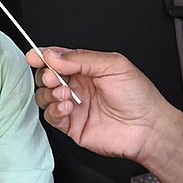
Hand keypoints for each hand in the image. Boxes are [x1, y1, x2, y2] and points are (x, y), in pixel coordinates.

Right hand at [27, 48, 179, 163]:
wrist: (148, 127)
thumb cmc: (139, 96)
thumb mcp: (114, 65)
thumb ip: (82, 58)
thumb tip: (54, 55)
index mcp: (88, 68)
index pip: (58, 58)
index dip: (44, 56)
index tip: (35, 56)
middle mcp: (78, 86)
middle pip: (47, 77)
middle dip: (46, 75)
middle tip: (53, 77)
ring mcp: (74, 106)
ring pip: (45, 96)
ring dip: (49, 93)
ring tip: (65, 94)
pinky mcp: (72, 126)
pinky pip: (51, 117)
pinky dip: (54, 111)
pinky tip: (67, 107)